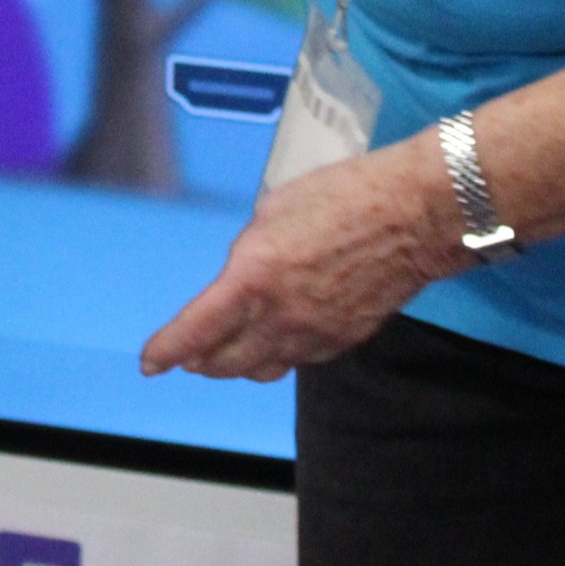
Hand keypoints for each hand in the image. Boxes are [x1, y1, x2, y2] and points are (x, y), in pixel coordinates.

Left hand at [139, 137, 461, 385]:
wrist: (414, 216)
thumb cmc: (347, 196)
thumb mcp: (274, 211)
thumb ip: (249, 252)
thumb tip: (243, 275)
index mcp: (254, 277)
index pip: (195, 332)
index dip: (166, 351)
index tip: (150, 362)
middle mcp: (280, 316)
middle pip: (224, 362)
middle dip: (198, 361)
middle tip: (187, 356)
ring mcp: (314, 334)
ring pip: (261, 369)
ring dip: (236, 364)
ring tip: (224, 354)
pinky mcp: (343, 341)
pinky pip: (298, 361)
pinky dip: (277, 356)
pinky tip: (275, 340)